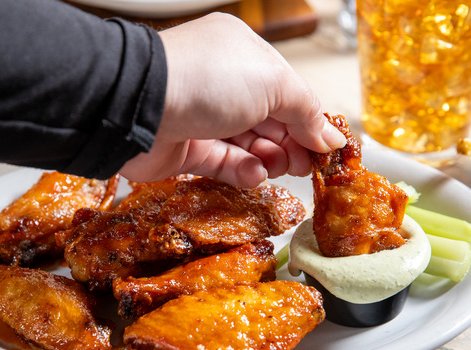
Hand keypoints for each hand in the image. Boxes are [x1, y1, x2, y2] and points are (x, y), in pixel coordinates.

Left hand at [119, 13, 345, 187]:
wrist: (140, 106)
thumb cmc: (205, 78)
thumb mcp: (273, 82)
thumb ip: (306, 110)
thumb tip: (330, 137)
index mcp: (242, 54)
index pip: (285, 90)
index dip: (308, 119)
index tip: (327, 148)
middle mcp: (220, 83)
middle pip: (269, 119)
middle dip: (293, 143)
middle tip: (309, 166)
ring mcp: (201, 117)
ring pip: (248, 144)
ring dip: (271, 158)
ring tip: (283, 169)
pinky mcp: (185, 150)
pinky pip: (223, 163)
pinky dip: (244, 170)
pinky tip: (258, 174)